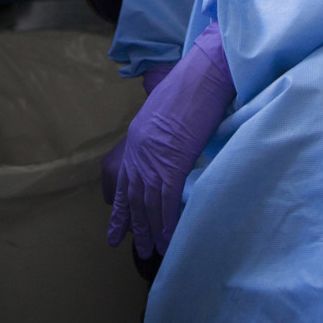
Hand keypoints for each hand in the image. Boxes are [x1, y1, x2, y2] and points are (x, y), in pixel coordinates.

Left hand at [107, 21, 233, 256]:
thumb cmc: (194, 83)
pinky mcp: (173, 161)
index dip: (121, 209)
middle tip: (139, 249)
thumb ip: (161, 130)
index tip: (116, 231)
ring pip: (149, 203)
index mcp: (137, 136)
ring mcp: (155, 156)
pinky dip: (168, 222)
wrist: (206, 71)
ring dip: (152, 230)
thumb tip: (167, 146)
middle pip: (135, 197)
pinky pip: (167, 200)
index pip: (124, 180)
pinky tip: (169, 239)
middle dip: (136, 226)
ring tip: (154, 251)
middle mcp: (140, 149)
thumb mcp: (167, 107)